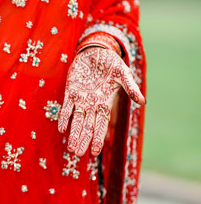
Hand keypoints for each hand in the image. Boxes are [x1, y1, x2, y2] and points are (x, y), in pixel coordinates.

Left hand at [58, 44, 144, 158]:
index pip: (101, 124)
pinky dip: (64, 117)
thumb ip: (131, 87)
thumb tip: (143, 101)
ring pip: (76, 119)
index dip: (98, 137)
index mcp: (105, 102)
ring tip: (70, 148)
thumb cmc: (111, 62)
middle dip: (83, 140)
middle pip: (87, 125)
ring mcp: (81, 98)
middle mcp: (92, 104)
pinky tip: (61, 129)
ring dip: (73, 133)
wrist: (96, 49)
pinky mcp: (71, 90)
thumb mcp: (123, 73)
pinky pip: (67, 106)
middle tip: (78, 154)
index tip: (95, 152)